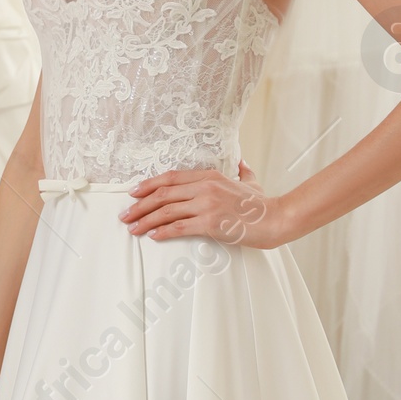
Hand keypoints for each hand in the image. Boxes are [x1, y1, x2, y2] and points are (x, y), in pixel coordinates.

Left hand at [120, 162, 288, 247]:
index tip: (133, 193)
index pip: (170, 178)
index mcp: (209, 175)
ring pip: (166, 211)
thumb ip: (244, 171)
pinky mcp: (210, 223)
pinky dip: (163, 232)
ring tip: (133, 229)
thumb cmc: (263, 205)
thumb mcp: (252, 182)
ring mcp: (207, 204)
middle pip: (163, 194)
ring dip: (146, 221)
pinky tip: (153, 236)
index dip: (149, 185)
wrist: (276, 219)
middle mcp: (204, 187)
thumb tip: (242, 163)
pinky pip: (179, 227)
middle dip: (140, 205)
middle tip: (125, 215)